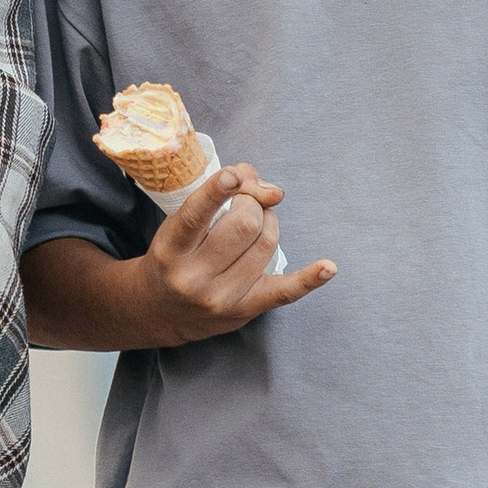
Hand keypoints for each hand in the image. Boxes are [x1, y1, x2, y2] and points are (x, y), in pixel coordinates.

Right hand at [143, 162, 333, 337]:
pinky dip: (309, 278)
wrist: (158, 311)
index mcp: (170, 250)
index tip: (233, 176)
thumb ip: (217, 196)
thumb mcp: (179, 223)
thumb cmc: (173, 256)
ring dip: (269, 222)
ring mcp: (221, 297)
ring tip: (256, 223)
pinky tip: (328, 267)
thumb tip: (271, 189)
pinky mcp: (245, 310)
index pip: (196, 216)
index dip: (217, 191)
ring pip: (266, 243)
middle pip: (244, 224)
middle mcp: (193, 277)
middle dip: (252, 203)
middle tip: (245, 202)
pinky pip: (285, 292)